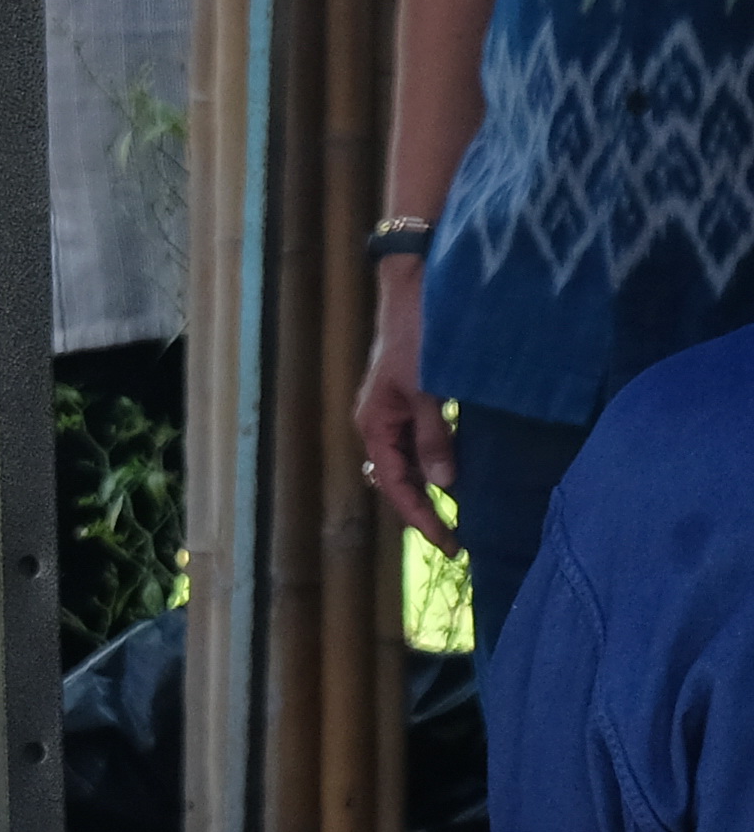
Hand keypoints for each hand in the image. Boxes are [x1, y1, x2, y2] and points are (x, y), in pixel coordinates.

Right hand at [355, 260, 458, 553]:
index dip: (422, 518)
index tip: (451, 544)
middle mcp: (379, 423)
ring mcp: (393, 412)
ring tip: (454, 515)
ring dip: (429, 491)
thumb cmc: (418, 335)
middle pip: (398, 481)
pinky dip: (435, 465)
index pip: (396, 486)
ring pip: (408, 465)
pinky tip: (454, 474)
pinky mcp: (411, 400)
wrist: (415, 287)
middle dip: (424, 511)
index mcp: (374, 425)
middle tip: (456, 539)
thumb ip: (434, 437)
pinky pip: (418, 445)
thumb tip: (444, 485)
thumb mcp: (428, 389)